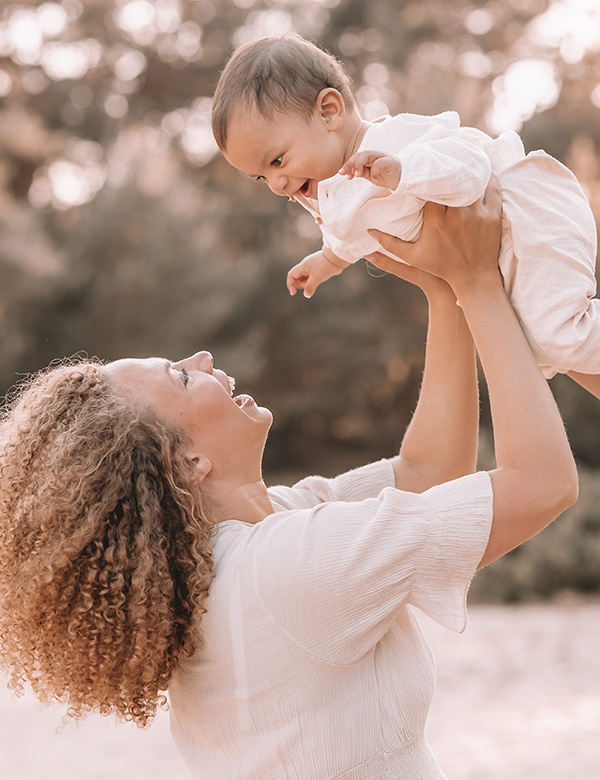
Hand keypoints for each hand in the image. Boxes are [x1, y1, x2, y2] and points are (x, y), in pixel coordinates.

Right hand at [286, 250, 345, 297]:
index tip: (293, 293)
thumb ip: (310, 287)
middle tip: (311, 284)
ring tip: (318, 280)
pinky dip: (314, 282)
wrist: (337, 258)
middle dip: (302, 285)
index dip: (290, 285)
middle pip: (298, 279)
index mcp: (303, 266)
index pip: (291, 275)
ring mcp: (312, 269)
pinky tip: (321, 279)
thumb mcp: (317, 278)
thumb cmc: (326, 265)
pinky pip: (312, 279)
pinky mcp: (318, 271)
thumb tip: (306, 295)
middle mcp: (306, 267)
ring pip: (305, 280)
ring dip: (309, 284)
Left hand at [340, 151, 401, 188]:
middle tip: (344, 173)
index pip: (357, 157)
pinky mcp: (390, 162)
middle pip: (361, 154)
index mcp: (370, 158)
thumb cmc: (386, 176)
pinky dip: (374, 170)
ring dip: (359, 164)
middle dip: (351, 163)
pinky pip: (379, 163)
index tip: (341, 173)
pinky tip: (373, 178)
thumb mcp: (371, 176)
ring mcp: (383, 157)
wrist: (401, 179)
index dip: (348, 164)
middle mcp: (376, 155)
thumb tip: (350, 172)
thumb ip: (362, 172)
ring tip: (357, 174)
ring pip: (368, 154)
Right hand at [367, 176, 502, 294]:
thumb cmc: (441, 267)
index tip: (425, 172)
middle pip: (452, 181)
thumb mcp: (413, 257)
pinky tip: (480, 173)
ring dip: (468, 172)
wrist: (474, 278)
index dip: (428, 178)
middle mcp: (457, 216)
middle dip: (447, 171)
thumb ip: (390, 244)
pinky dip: (487, 178)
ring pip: (473, 181)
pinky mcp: (493, 216)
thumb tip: (369, 230)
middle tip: (443, 161)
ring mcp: (478, 215)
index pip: (431, 188)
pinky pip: (492, 188)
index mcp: (436, 221)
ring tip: (461, 163)